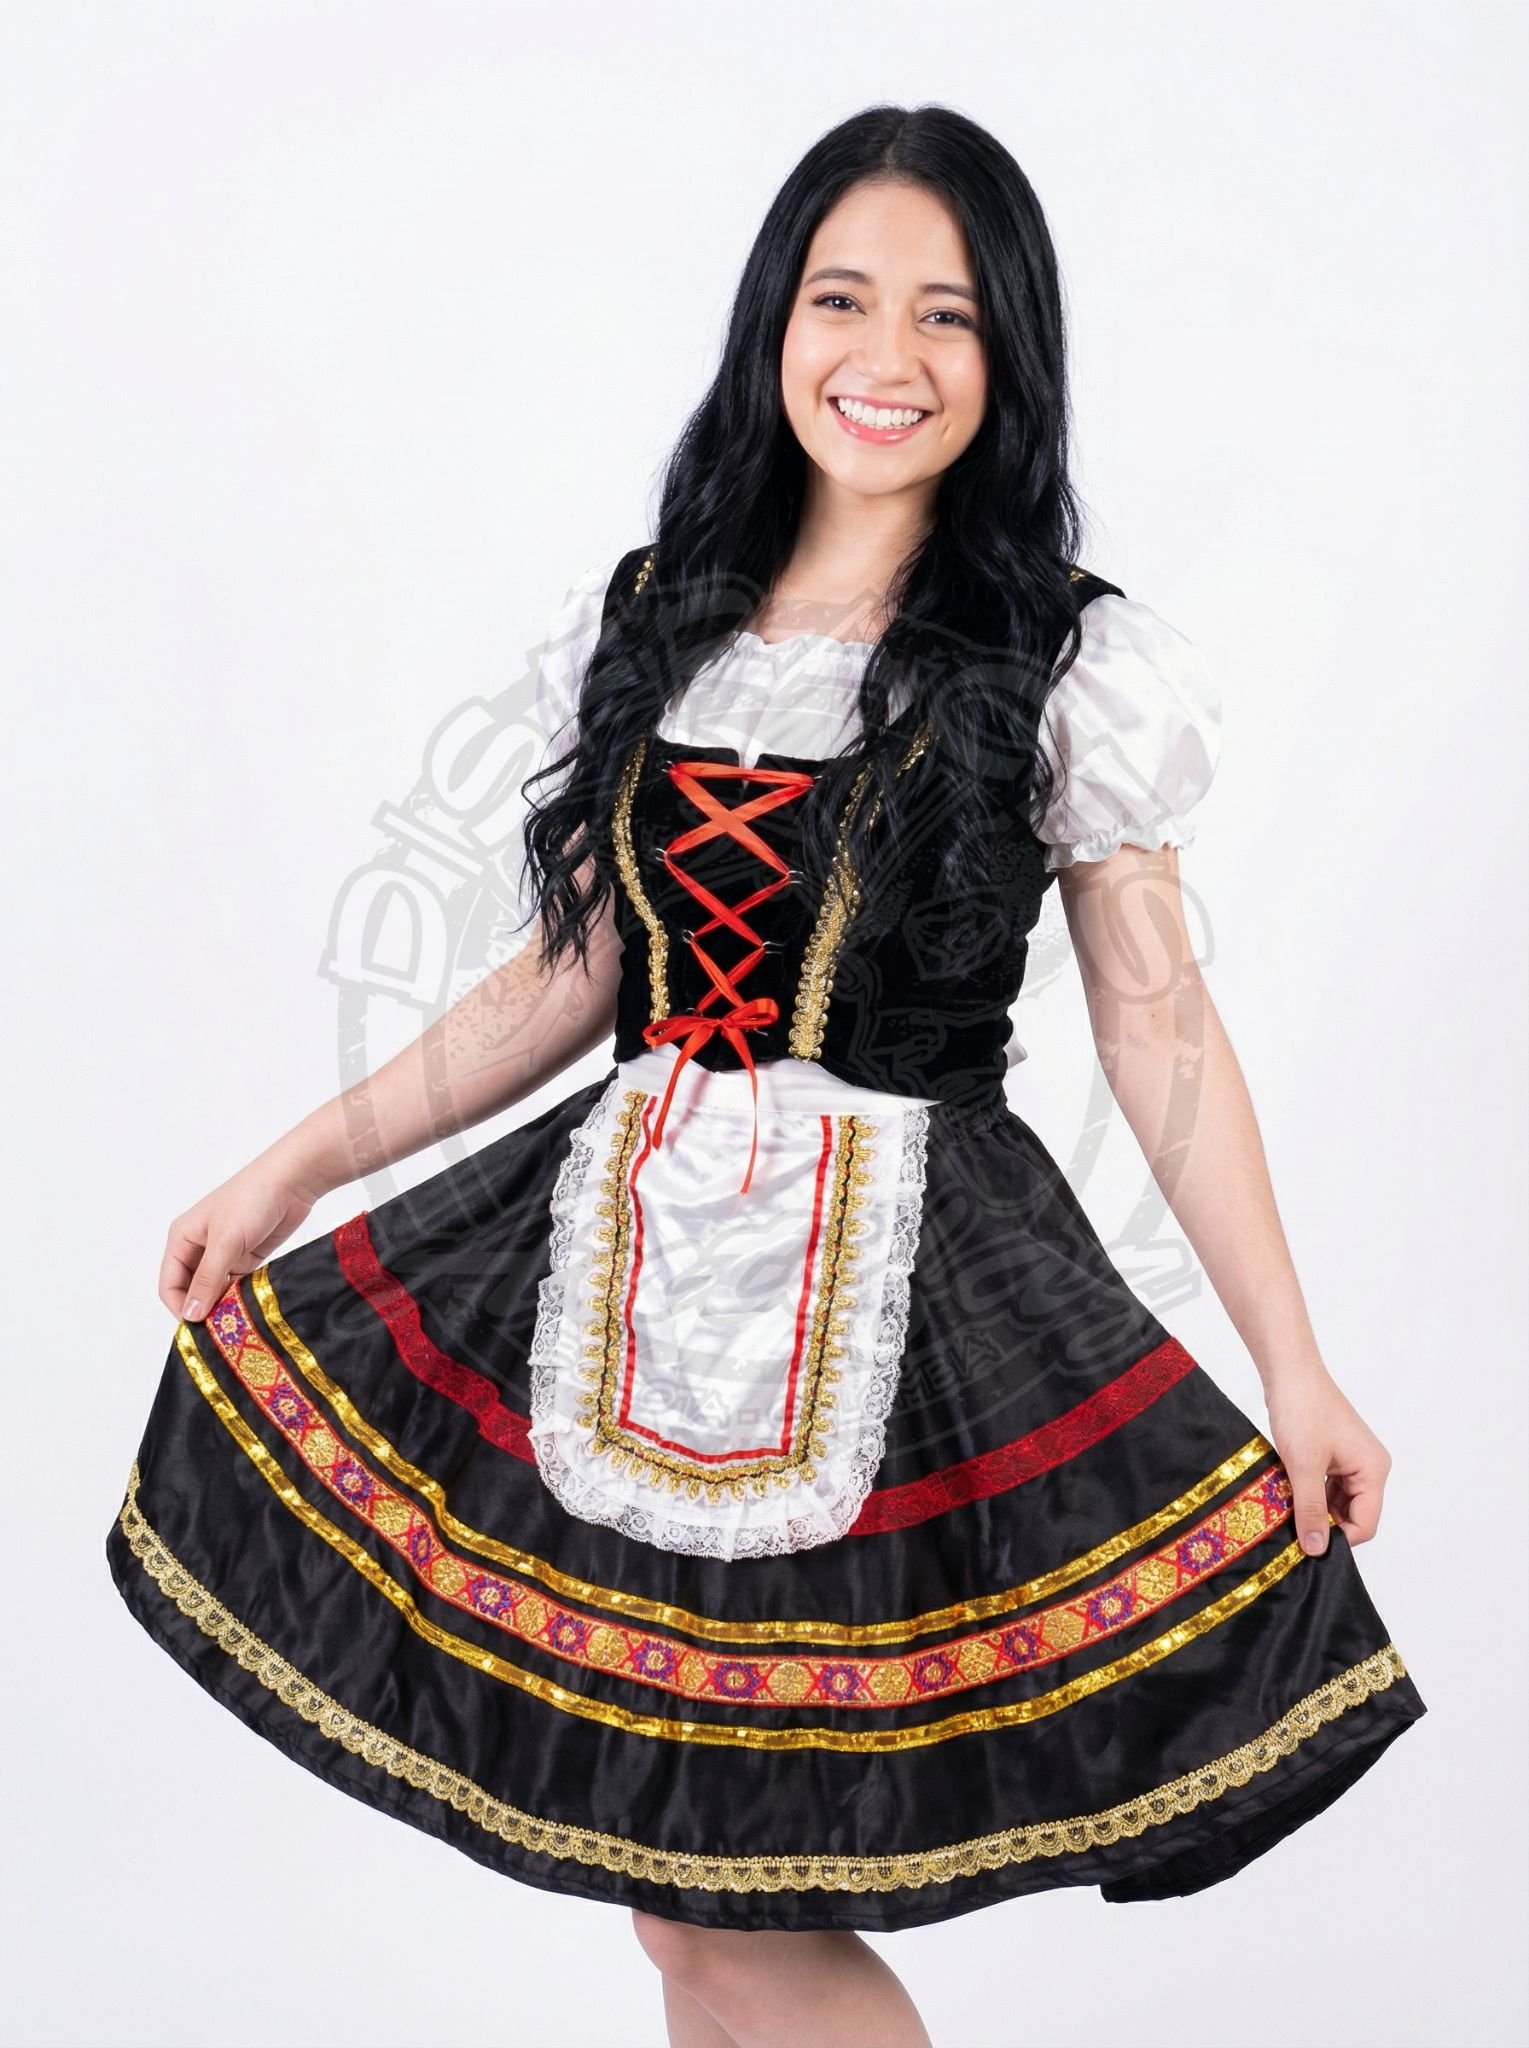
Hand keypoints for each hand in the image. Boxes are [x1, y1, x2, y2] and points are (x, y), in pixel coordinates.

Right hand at [159, 1149, 324, 1322]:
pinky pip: (236, 1286)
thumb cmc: (253, 1199)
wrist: (293, 1181)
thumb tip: (189, 1315)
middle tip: (220, 1330)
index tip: (198, 1329)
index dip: (180, 1308)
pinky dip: (240, 1298)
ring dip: (223, 1306)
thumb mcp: (226, 1241)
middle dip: (202, 1310)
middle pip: (191, 1291)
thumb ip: (208, 1279)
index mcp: (182, 1239)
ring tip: (237, 1321)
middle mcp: (199, 1248)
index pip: (169, 1285)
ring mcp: (224, 1254)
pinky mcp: (246, 1258)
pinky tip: (249, 1307)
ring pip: (214, 1291)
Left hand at [1263, 1362, 1392, 1555]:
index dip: (1337, 1539)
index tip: (1306, 1545)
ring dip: (1313, 1509)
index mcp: (1373, 1470)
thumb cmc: (1302, 1410)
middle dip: (1324, 1524)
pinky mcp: (1333, 1454)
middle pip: (1352, 1515)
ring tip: (1286, 1511)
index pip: (1365, 1524)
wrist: (1288, 1371)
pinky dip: (1308, 1493)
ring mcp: (1351, 1460)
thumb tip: (1317, 1549)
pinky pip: (1325, 1486)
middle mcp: (1368, 1467)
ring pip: (1336, 1502)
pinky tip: (1287, 1494)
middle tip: (1292, 1530)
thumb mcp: (1304, 1466)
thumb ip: (1310, 1509)